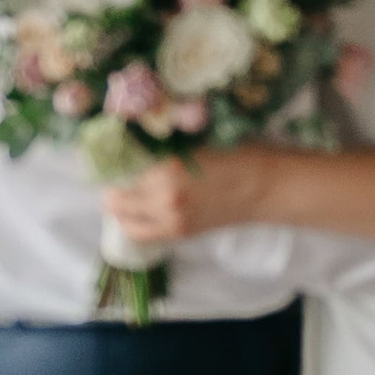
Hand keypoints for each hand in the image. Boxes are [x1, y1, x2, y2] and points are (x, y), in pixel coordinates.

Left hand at [102, 148, 278, 243]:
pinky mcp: (180, 233)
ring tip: (124, 193)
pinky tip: (138, 210)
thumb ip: (162, 146)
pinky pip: (142, 233)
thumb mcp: (195, 141)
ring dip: (119, 207)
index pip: (119, 167)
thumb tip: (129, 141)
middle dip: (111, 186)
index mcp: (168, 167)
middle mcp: (164, 197)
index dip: (110, 159)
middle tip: (115, 174)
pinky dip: (133, 222)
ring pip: (124, 220)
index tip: (109, 153)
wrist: (265, 187)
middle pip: (115, 199)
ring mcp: (171, 220)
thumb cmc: (236, 154)